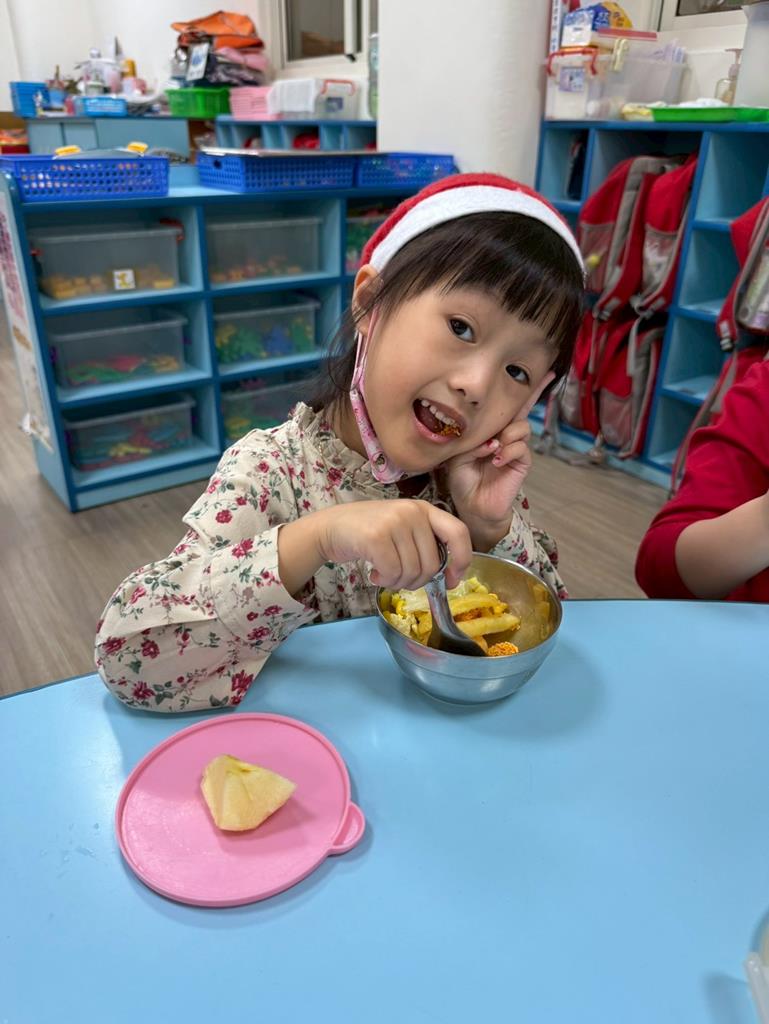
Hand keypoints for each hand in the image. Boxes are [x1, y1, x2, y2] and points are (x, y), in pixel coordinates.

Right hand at [316, 499, 471, 589]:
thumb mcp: (403, 529)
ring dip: (398, 582)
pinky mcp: (376, 536)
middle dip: (417, 581)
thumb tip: (449, 578)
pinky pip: (393, 573)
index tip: (450, 580)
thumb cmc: (369, 533)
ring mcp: (395, 522)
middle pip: (432, 563)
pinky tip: (375, 573)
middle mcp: (413, 511)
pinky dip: (385, 580)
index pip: (458, 533)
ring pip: (413, 571)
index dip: (461, 560)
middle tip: (399, 578)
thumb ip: (425, 544)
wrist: (330, 527)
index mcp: (424, 509)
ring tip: (384, 573)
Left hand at [445, 374, 553, 548]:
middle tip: (500, 424)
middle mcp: (506, 434)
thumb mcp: (459, 453)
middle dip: (521, 405)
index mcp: (491, 428)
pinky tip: (496, 461)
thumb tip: (493, 437)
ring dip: (507, 436)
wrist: (471, 504)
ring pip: (521, 428)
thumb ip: (473, 438)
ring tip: (492, 450)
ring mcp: (515, 448)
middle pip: (521, 411)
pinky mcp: (522, 463)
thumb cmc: (462, 478)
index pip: (510, 405)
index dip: (528, 388)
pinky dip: (508, 452)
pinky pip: (521, 448)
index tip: (547, 370)